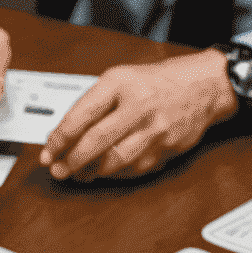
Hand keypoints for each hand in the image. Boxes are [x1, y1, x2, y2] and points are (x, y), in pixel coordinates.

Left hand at [41, 51, 236, 181]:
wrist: (204, 86)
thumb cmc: (156, 83)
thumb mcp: (121, 78)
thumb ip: (93, 104)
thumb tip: (63, 135)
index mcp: (120, 83)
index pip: (81, 115)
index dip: (60, 139)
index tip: (47, 151)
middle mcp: (138, 106)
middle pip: (95, 142)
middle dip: (71, 161)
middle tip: (57, 170)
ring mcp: (153, 130)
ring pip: (113, 161)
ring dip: (89, 172)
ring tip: (76, 173)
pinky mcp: (164, 150)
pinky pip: (131, 169)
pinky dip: (112, 174)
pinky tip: (101, 172)